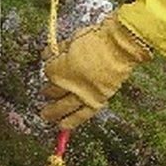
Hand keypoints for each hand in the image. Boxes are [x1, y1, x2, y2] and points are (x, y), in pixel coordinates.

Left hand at [40, 13, 151, 129]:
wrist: (120, 47)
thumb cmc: (99, 39)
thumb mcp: (75, 38)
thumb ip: (60, 49)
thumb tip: (49, 54)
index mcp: (60, 67)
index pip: (48, 72)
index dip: (49, 69)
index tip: (51, 67)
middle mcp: (68, 84)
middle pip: (52, 92)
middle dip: (48, 92)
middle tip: (45, 94)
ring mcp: (82, 93)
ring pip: (63, 107)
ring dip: (54, 112)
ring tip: (48, 116)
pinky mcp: (96, 100)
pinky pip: (82, 115)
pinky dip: (72, 121)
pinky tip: (63, 126)